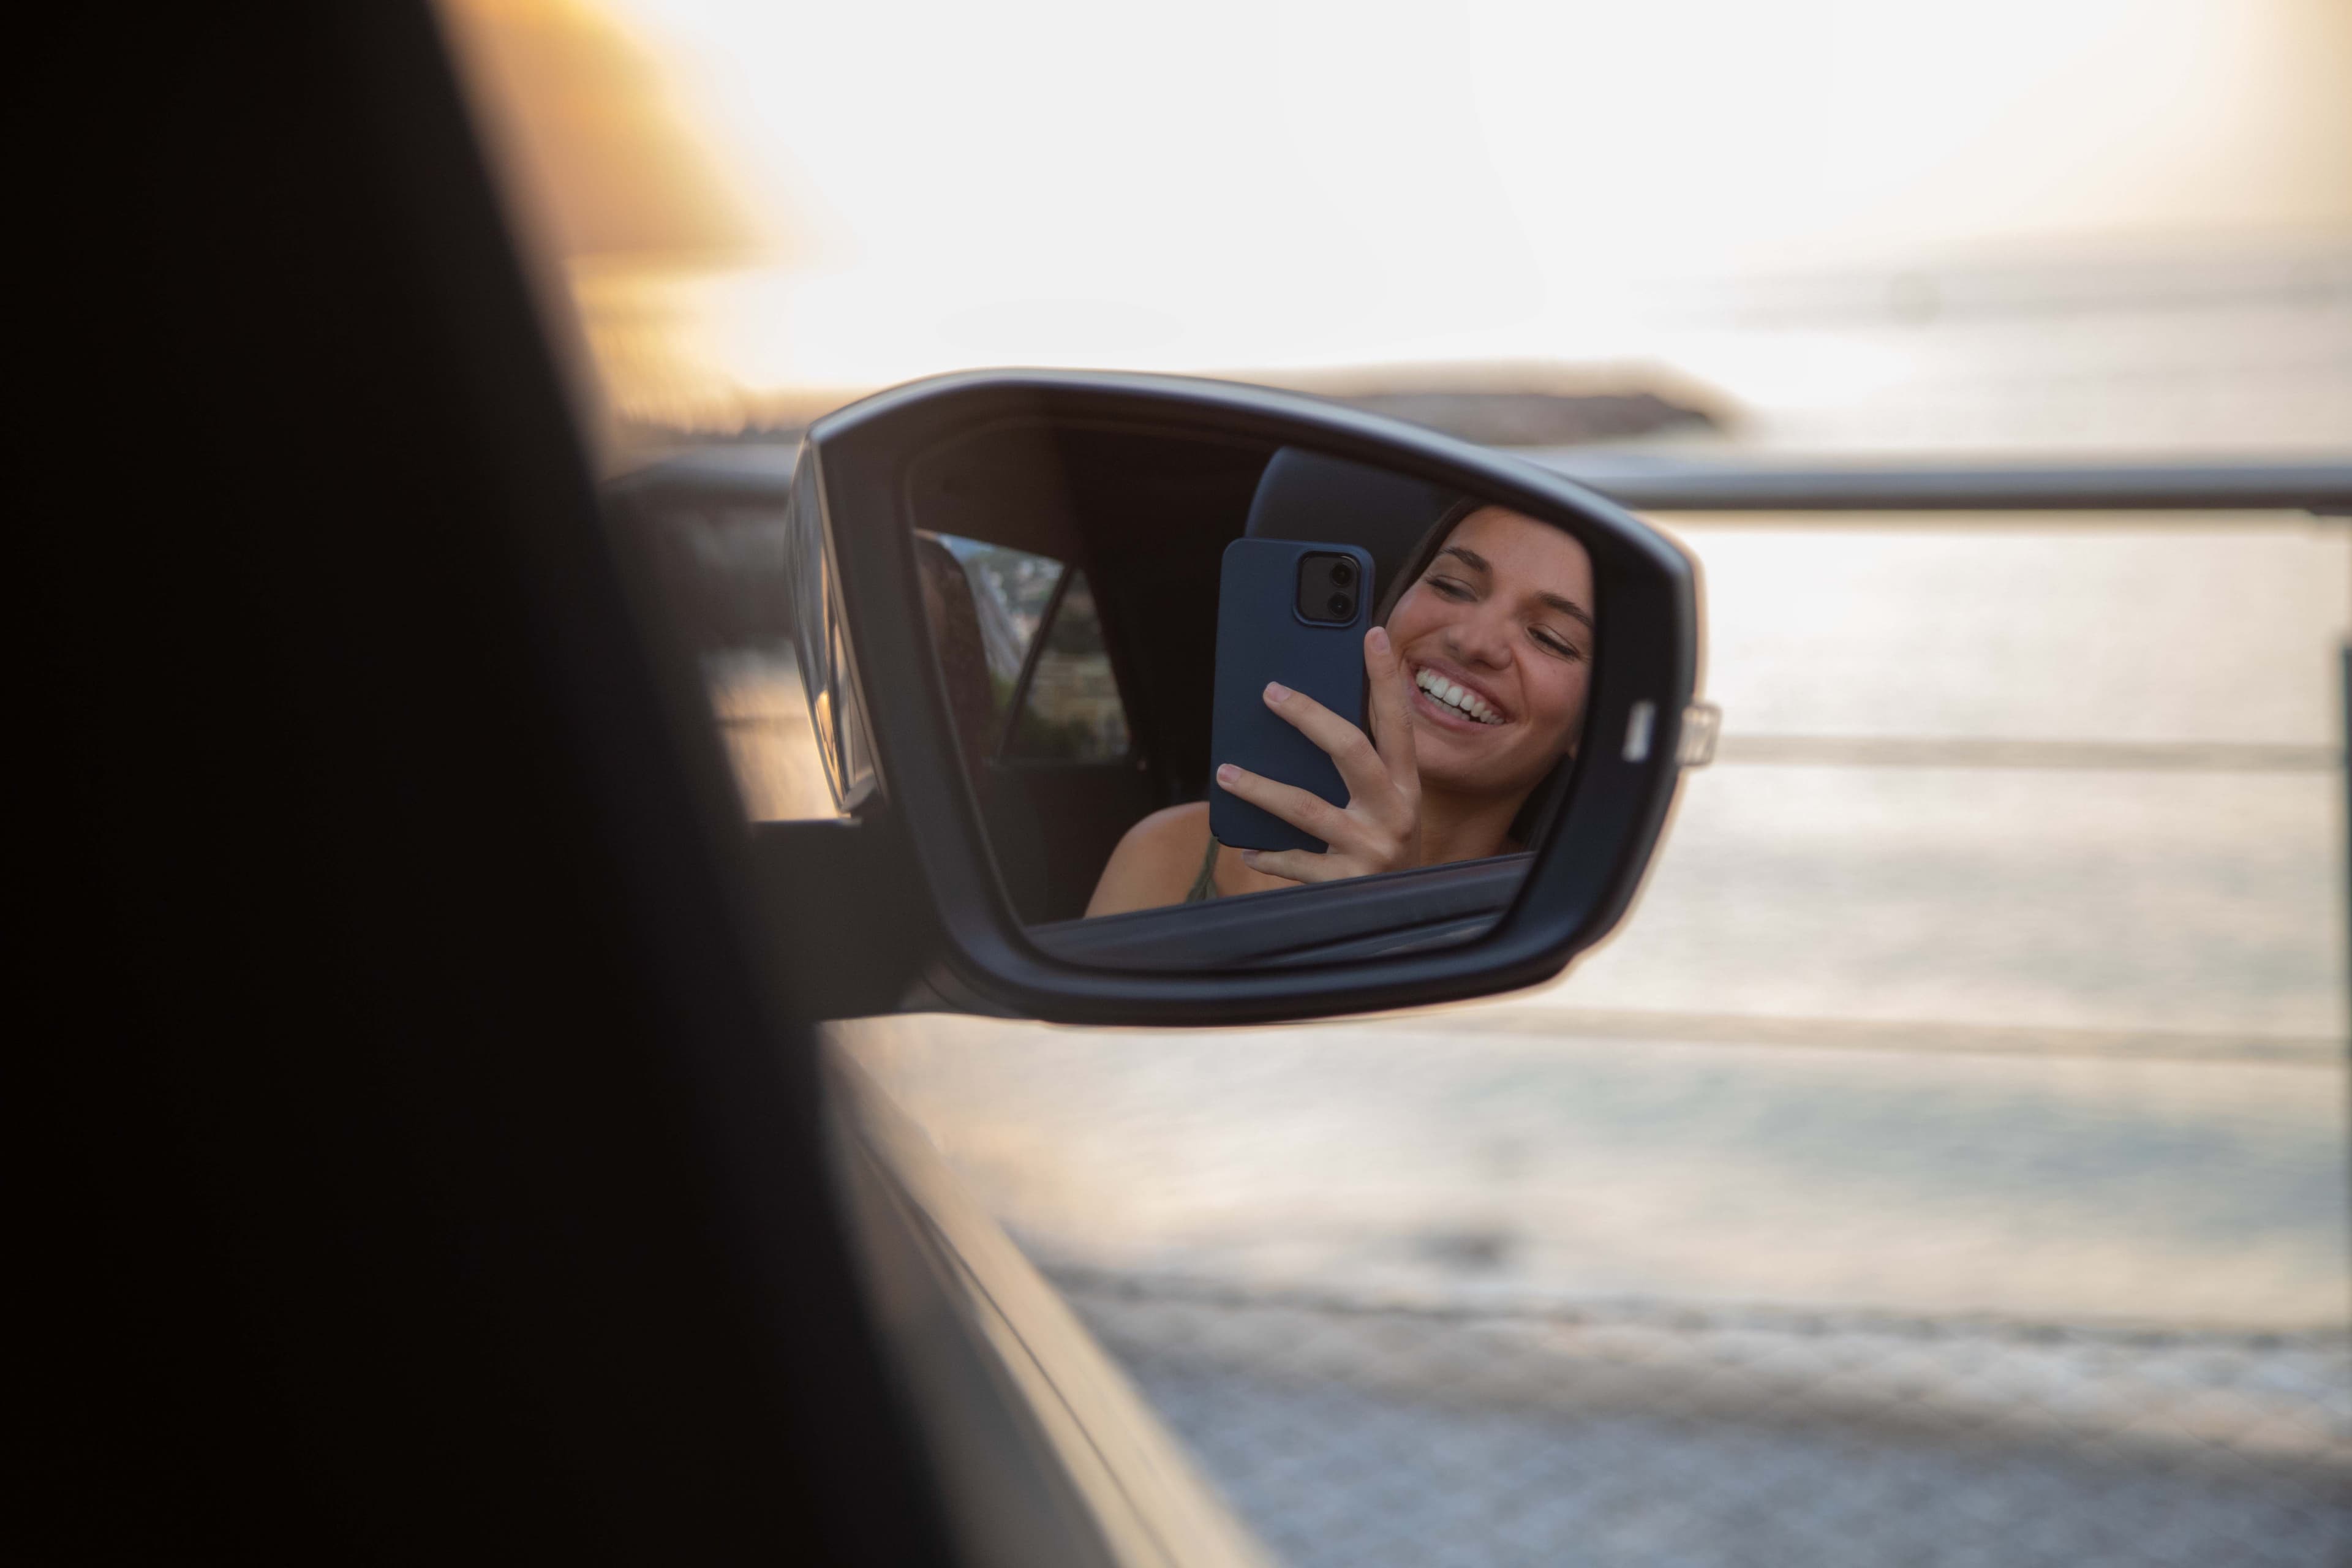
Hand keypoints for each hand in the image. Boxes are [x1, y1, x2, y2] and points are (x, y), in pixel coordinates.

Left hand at [1215, 625, 1421, 883]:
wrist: (1407, 920)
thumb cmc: (1384, 848)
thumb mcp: (1387, 806)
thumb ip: (1360, 770)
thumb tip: (1304, 718)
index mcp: (1407, 786)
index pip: (1397, 721)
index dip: (1386, 678)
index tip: (1372, 634)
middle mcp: (1395, 812)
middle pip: (1351, 750)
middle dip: (1308, 716)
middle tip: (1270, 693)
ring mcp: (1372, 848)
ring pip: (1306, 807)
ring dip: (1260, 787)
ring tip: (1225, 773)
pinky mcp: (1347, 882)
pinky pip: (1296, 862)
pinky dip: (1267, 854)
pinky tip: (1245, 845)